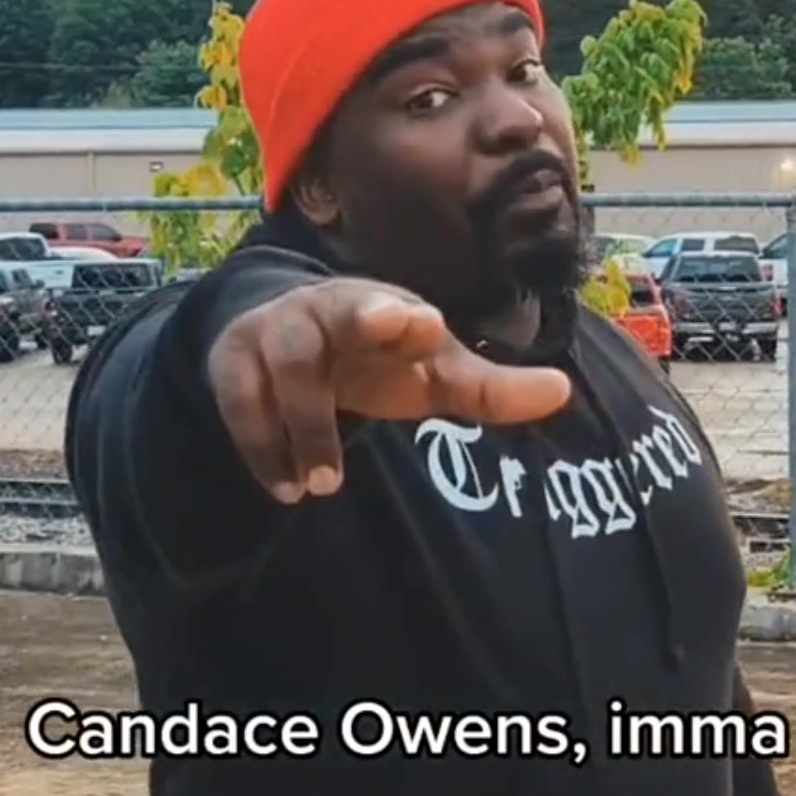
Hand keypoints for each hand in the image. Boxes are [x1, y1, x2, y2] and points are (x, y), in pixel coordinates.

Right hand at [206, 278, 571, 502]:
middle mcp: (327, 310)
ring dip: (306, 426)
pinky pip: (240, 403)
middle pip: (339, 311)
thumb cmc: (374, 359)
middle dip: (359, 323)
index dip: (400, 316)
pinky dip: (262, 447)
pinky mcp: (233, 364)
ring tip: (324, 486)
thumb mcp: (429, 375)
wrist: (279, 337)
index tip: (421, 324)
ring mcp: (275, 333)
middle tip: (389, 336)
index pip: (393, 306)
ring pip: (288, 368)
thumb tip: (561, 392)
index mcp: (382, 309)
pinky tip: (286, 489)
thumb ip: (489, 389)